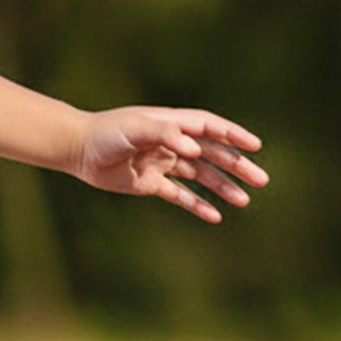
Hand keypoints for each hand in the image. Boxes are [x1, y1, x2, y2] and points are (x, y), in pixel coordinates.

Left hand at [75, 107, 268, 221]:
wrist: (79, 150)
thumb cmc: (108, 132)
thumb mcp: (136, 127)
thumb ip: (165, 133)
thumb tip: (196, 149)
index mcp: (173, 124)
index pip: (211, 128)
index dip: (234, 135)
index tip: (255, 146)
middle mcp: (172, 143)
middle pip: (213, 155)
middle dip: (237, 166)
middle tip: (261, 180)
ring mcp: (163, 164)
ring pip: (201, 177)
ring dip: (222, 188)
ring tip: (244, 201)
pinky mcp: (151, 183)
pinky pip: (180, 195)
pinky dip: (197, 205)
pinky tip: (215, 216)